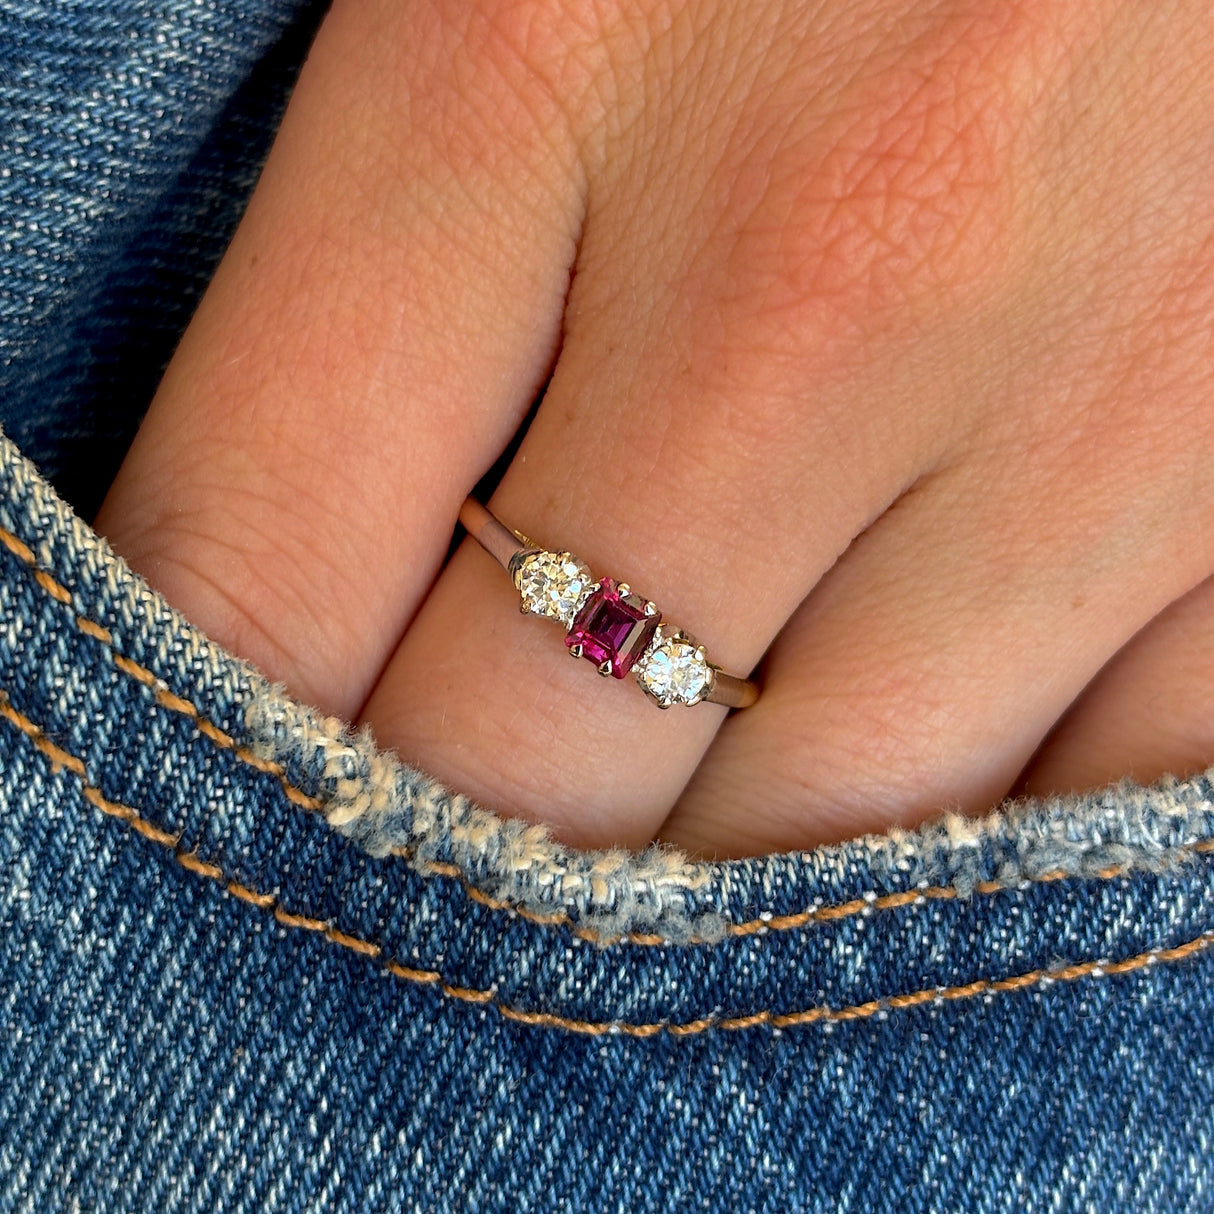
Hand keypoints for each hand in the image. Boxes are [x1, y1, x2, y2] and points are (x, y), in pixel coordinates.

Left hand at [94, 0, 1213, 855]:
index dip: (206, 714)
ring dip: (694, 859)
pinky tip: (902, 749)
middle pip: (523, 758)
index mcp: (545, 62)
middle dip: (448, 828)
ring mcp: (1087, 410)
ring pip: (799, 840)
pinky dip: (958, 842)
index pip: (256, 562)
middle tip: (454, 794)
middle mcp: (831, 276)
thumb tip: (282, 600)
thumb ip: (385, 282)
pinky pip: (1089, 812)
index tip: (218, 766)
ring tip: (674, 781)